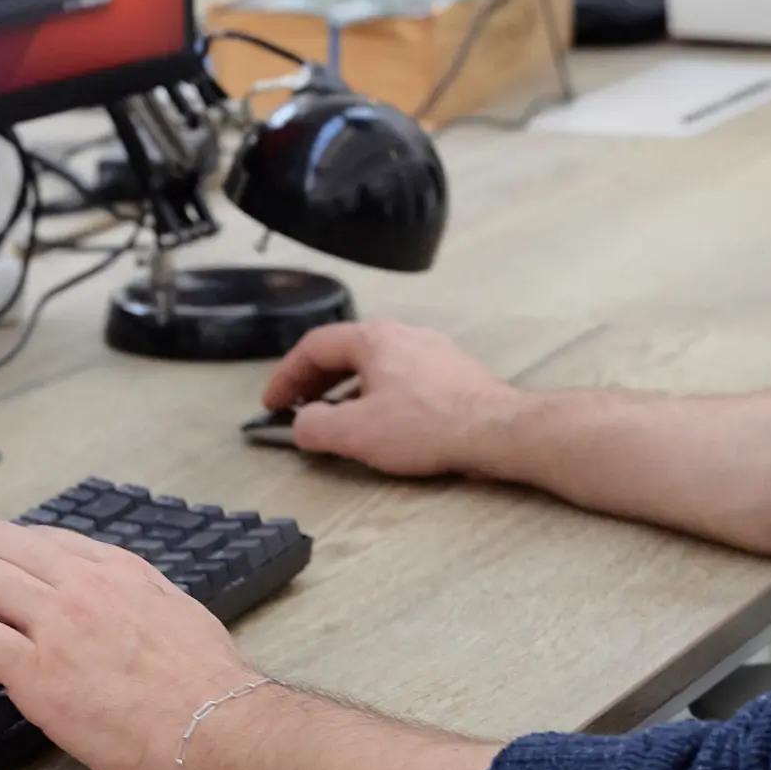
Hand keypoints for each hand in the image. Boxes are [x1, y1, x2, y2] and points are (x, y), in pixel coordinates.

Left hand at [0, 522, 258, 769]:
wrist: (215, 725)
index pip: (37, 538)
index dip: (13, 571)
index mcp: (115, 567)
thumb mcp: (174, 607)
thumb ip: (133, 592)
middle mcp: (82, 583)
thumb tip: (108, 598)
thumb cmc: (205, 682)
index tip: (13, 607)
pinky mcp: (39, 671)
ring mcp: (59, 623)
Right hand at [261, 322, 526, 477]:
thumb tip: (302, 424)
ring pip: (375, 365)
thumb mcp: (356, 433)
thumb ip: (314, 427)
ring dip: (347, 390)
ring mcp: (432, 351)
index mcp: (373, 339)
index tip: (273, 402)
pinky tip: (384, 423)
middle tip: (298, 408)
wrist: (498, 431)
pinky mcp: (453, 372)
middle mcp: (403, 335)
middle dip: (315, 382)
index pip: (314, 347)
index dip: (285, 376)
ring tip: (338, 419)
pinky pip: (403, 377)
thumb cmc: (430, 426)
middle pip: (345, 352)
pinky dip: (379, 395)